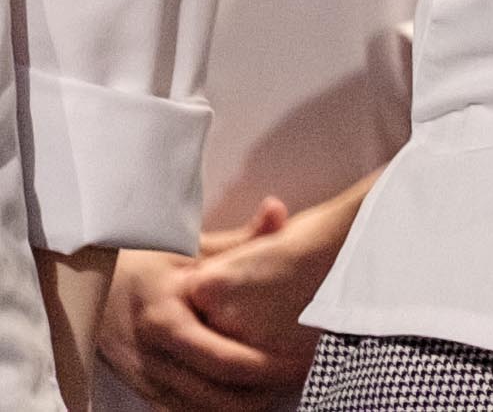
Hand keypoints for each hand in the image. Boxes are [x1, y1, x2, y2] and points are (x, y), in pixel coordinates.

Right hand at [101, 193, 337, 411]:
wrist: (84, 280)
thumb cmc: (142, 258)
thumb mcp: (187, 245)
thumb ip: (238, 238)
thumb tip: (277, 209)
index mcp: (166, 319)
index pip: (221, 358)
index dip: (264, 368)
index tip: (299, 363)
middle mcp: (151, 355)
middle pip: (212, 396)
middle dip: (258, 395)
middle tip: (296, 379)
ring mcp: (141, 375)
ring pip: (195, 410)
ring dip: (237, 406)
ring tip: (276, 389)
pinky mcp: (138, 385)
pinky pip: (177, 410)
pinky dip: (210, 408)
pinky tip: (240, 395)